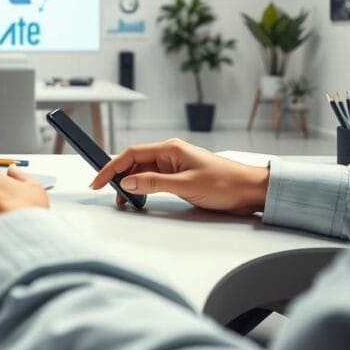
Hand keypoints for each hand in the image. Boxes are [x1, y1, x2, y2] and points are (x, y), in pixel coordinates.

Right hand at [91, 138, 268, 215]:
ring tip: (123, 200)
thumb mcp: (186, 185)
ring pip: (143, 173)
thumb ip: (154, 183)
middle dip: (118, 176)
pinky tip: (139, 198)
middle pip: (134, 162)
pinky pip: (154, 181)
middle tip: (105, 192)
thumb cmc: (226, 183)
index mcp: (170, 149)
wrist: (251, 191)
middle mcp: (171, 154)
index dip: (111, 167)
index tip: (98, 180)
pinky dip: (143, 189)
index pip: (131, 154)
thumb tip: (127, 182)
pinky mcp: (181, 178)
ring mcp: (175, 166)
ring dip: (131, 185)